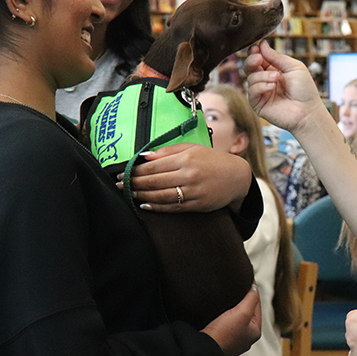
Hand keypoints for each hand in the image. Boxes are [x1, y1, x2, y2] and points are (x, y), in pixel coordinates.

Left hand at [118, 143, 251, 213]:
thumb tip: (144, 156)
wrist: (236, 177)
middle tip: (119, 185)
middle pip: (153, 181)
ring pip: (160, 195)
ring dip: (141, 196)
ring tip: (129, 194)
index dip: (135, 170)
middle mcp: (188, 175)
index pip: (153, 165)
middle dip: (133, 183)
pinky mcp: (196, 205)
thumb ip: (167, 151)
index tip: (123, 172)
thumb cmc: (212, 160)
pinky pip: (171, 207)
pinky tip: (145, 205)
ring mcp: (192, 191)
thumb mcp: (192, 148)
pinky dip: (156, 207)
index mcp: (186, 158)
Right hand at [202, 286, 261, 355]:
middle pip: (247, 313)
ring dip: (233, 309)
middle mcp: (246, 338)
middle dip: (243, 301)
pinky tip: (219, 312)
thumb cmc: (223, 333)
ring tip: (228, 298)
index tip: (247, 281)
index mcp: (255, 332)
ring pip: (236, 319)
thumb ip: (251, 298)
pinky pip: (226, 325)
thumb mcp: (242, 312)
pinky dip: (224, 317)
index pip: (257, 306)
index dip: (252, 292)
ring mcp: (233, 341)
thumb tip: (254, 288)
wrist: (203, 348)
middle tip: (237, 288)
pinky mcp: (221, 341)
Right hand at [243, 41, 326, 134]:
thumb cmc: (305, 90)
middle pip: (249, 66)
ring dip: (263, 75)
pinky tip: (272, 86)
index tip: (257, 48)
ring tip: (277, 78)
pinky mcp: (258, 104)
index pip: (258, 57)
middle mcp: (265, 80)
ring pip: (250, 78)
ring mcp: (261, 92)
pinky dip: (261, 86)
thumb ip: (277, 57)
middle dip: (252, 60)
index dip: (255, 52)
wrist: (308, 111)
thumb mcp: (294, 67)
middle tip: (258, 59)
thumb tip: (262, 44)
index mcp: (273, 69)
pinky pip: (252, 92)